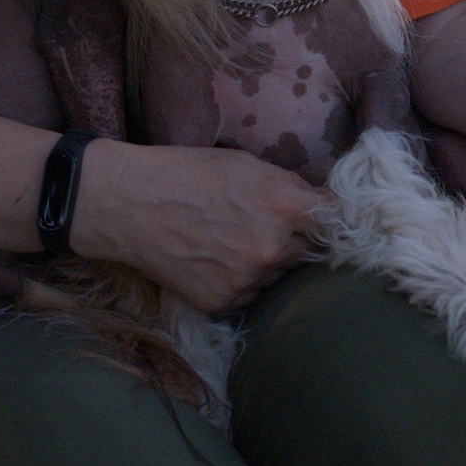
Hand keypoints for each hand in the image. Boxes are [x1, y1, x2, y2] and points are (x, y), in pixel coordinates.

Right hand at [70, 139, 325, 312]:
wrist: (129, 205)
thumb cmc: (186, 173)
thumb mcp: (246, 164)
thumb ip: (288, 186)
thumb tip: (317, 202)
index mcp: (284, 206)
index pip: (336, 222)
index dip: (334, 219)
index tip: (331, 220)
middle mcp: (273, 248)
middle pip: (310, 252)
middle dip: (299, 240)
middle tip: (270, 226)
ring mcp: (249, 279)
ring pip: (280, 275)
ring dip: (270, 262)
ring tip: (235, 241)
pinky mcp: (224, 302)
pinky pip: (251, 294)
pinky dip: (243, 280)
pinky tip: (218, 260)